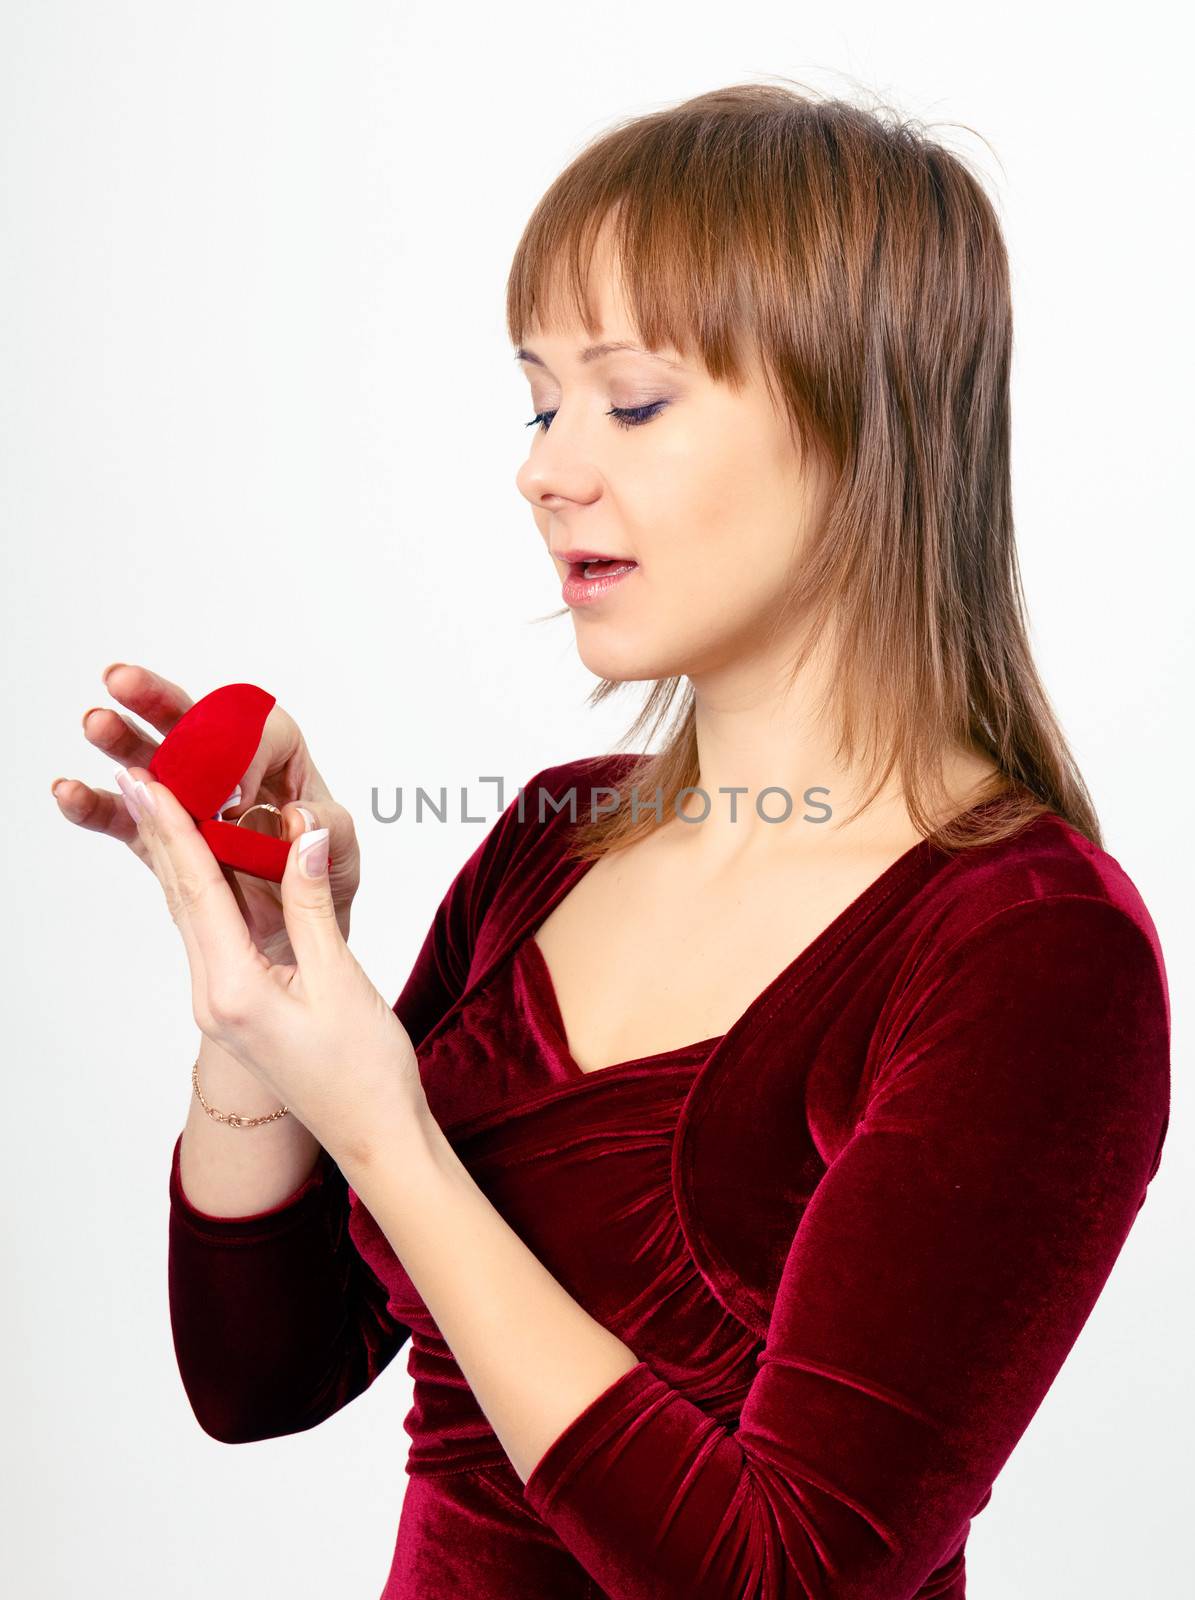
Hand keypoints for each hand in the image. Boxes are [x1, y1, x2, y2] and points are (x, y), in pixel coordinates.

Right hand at [52, 662, 360, 965]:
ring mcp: (195, 803)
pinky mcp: (166, 838)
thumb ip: (330, 833)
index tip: (234, 793)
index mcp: (282, 764)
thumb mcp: (342, 856)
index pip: (263, 732)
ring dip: (122, 742)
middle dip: (159, 700)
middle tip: (123, 682)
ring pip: (155, 762)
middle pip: (196, 723)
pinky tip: (70, 793)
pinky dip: (99, 806)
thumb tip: (302, 817)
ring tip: (96, 725)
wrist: (299, 935)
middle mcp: (233, 772)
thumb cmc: (324, 884)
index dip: (246, 751)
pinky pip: (131, 818)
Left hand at [114, 762, 426, 1170]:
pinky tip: (204, 860)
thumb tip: (302, 833)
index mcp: (234, 990)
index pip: (198, 891)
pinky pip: (216, 932)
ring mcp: (224, 1002)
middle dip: (160, 833)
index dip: (175, 830)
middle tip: (134, 773)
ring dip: (180, 856)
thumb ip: (313, 905)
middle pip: (183, 897)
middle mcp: (215, 995)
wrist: (374, 1135)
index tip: (149, 781)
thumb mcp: (342, 981)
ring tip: (158, 802)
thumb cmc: (365, 1073)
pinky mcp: (241, 1002)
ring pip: (196, 913)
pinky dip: (208, 888)